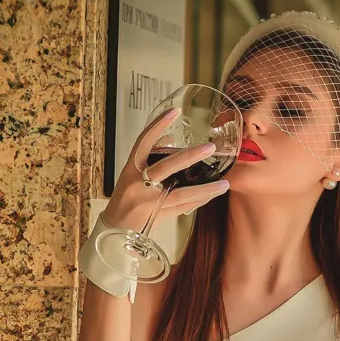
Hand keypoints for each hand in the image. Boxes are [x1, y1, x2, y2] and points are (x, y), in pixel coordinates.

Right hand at [101, 107, 230, 230]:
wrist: (115, 228)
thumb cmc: (125, 198)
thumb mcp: (131, 174)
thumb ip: (150, 158)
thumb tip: (171, 142)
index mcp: (130, 169)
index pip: (143, 142)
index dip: (157, 126)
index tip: (174, 112)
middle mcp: (138, 184)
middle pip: (165, 168)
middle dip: (188, 157)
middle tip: (209, 148)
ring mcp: (149, 202)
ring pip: (180, 193)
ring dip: (204, 188)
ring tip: (224, 183)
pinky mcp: (158, 216)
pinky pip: (183, 207)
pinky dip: (199, 200)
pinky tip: (213, 194)